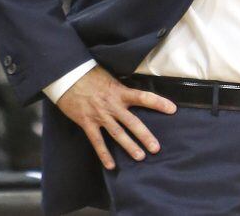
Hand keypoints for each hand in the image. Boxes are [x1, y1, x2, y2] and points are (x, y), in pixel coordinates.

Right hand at [56, 66, 175, 169]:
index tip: (173, 109)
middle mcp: (112, 105)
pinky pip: (97, 141)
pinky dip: (104, 154)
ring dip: (129, 146)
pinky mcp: (87, 122)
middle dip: (145, 136)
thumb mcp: (108, 76)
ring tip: (140, 157)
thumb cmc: (88, 73)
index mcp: (119, 91)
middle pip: (132, 122)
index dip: (159, 103)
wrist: (67, 75)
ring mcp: (100, 115)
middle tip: (156, 148)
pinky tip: (111, 166)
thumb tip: (131, 94)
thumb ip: (120, 87)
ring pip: (117, 133)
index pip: (143, 97)